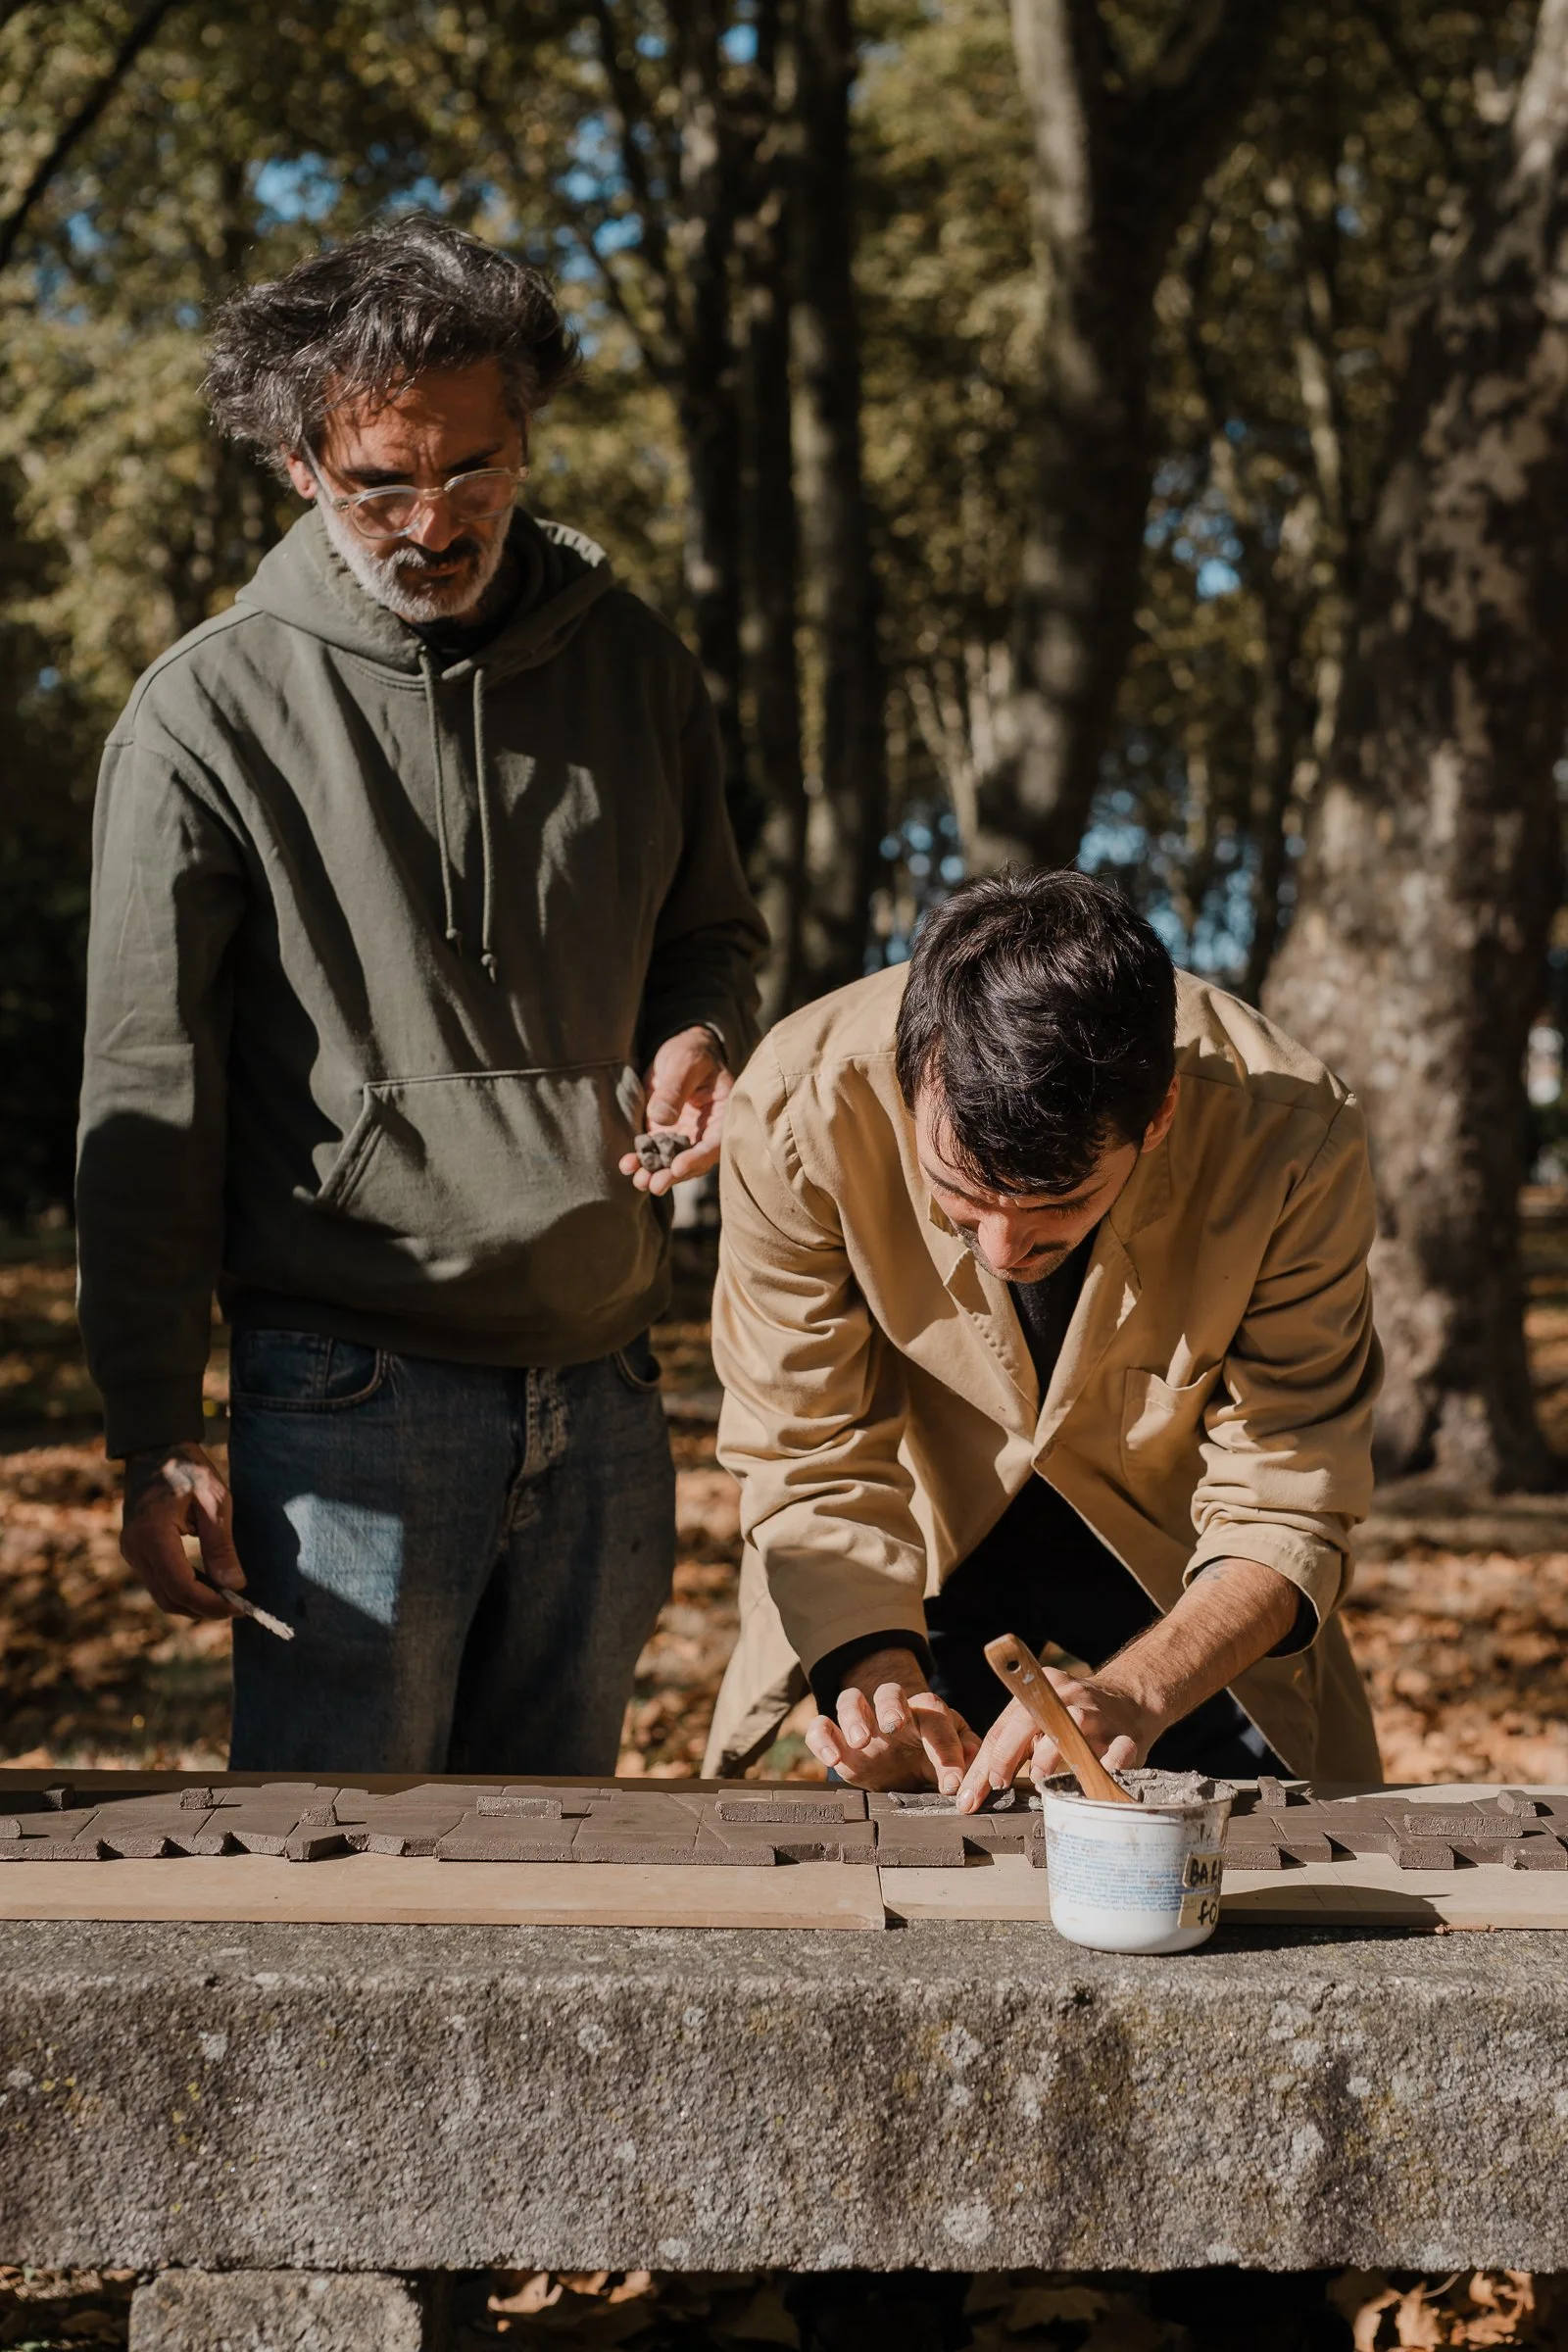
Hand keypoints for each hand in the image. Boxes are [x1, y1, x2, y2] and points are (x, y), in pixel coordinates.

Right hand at [120, 1441, 245, 1620]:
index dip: (211, 1603)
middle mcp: (135, 1549)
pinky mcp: (135, 1551)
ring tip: (227, 1595)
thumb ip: (221, 1546)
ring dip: (194, 1601)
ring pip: (162, 1594)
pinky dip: (184, 1588)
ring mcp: (131, 1551)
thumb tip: (235, 1586)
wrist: (155, 1449)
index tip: (239, 1605)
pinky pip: (159, 1581)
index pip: (181, 1588)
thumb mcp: (214, 1502)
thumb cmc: (187, 1470)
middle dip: (203, 1609)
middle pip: (169, 1598)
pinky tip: (209, 1582)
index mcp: (153, 1536)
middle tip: (237, 1605)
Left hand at [618, 1025, 731, 1195]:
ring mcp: (685, 1135)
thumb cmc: (690, 1052)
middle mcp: (706, 1131)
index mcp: (723, 1114)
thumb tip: (661, 1119)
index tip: (679, 1167)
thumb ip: (675, 1089)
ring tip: (639, 1181)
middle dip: (674, 1174)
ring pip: (673, 1162)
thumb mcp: (685, 1063)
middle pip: (694, 1160)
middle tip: (654, 1185)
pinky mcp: (665, 1135)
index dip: (699, 1157)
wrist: (679, 1050)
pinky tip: (627, 1165)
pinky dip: (642, 1161)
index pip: (716, 1142)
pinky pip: (655, 1153)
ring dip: (656, 1173)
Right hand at [804, 1646, 981, 1794]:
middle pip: (890, 1692)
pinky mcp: (838, 1740)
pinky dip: (821, 1737)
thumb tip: (975, 1762)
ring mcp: (862, 1723)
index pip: (938, 1722)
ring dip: (854, 1716)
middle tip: (893, 1725)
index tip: (951, 1784)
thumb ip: (967, 1755)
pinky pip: (822, 1727)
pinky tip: (831, 1757)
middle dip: (891, 1706)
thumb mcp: (955, 1756)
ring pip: (851, 1700)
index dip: (947, 1751)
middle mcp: (893, 1712)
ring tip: (859, 1740)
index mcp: (927, 1716)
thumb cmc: (932, 1755)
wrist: (901, 1761)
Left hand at [956, 1666, 1145, 1813]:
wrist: (1130, 1700)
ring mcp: (1098, 1714)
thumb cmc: (1073, 1719)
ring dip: (1050, 1756)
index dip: (984, 1761)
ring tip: (1040, 1781)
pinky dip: (1108, 1766)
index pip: (1004, 1726)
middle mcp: (1067, 1696)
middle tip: (998, 1783)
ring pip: (1072, 1727)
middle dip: (1007, 1755)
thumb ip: (1011, 1748)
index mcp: (1041, 1690)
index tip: (969, 1794)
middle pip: (1028, 1720)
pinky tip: (1094, 1779)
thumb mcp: (1039, 1723)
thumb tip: (972, 1789)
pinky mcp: (1127, 1735)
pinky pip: (1119, 1750)